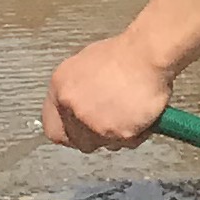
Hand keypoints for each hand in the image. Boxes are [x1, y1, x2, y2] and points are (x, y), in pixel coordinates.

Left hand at [44, 33, 175, 151]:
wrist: (146, 56)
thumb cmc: (122, 55)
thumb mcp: (84, 66)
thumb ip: (75, 92)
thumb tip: (76, 109)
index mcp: (60, 87)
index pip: (52, 128)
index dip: (68, 133)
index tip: (78, 132)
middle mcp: (72, 106)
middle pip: (78, 141)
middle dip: (94, 136)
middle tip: (109, 121)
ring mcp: (93, 122)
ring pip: (103, 145)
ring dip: (115, 135)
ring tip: (127, 111)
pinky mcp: (117, 133)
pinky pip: (125, 143)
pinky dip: (135, 134)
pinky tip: (139, 114)